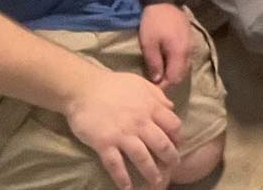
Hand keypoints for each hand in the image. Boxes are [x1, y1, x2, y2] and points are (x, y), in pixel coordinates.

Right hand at [63, 68, 181, 189]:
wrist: (84, 88)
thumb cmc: (113, 85)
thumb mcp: (141, 84)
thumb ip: (158, 96)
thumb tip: (172, 108)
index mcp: (151, 107)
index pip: (173, 125)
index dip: (178, 137)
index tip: (178, 146)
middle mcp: (140, 122)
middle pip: (162, 144)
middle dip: (170, 158)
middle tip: (173, 167)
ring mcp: (122, 134)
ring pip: (142, 157)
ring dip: (151, 172)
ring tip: (156, 182)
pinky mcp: (104, 143)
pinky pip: (115, 164)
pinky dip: (122, 178)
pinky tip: (127, 187)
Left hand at [137, 2, 192, 88]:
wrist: (162, 2)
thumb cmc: (153, 23)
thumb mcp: (149, 44)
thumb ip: (154, 63)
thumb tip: (157, 80)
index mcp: (179, 53)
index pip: (175, 77)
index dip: (164, 86)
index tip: (153, 89)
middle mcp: (189, 50)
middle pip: (182, 73)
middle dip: (169, 80)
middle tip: (156, 83)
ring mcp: (191, 44)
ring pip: (185, 65)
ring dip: (174, 72)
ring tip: (161, 73)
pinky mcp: (189, 38)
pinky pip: (185, 57)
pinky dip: (177, 63)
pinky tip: (167, 61)